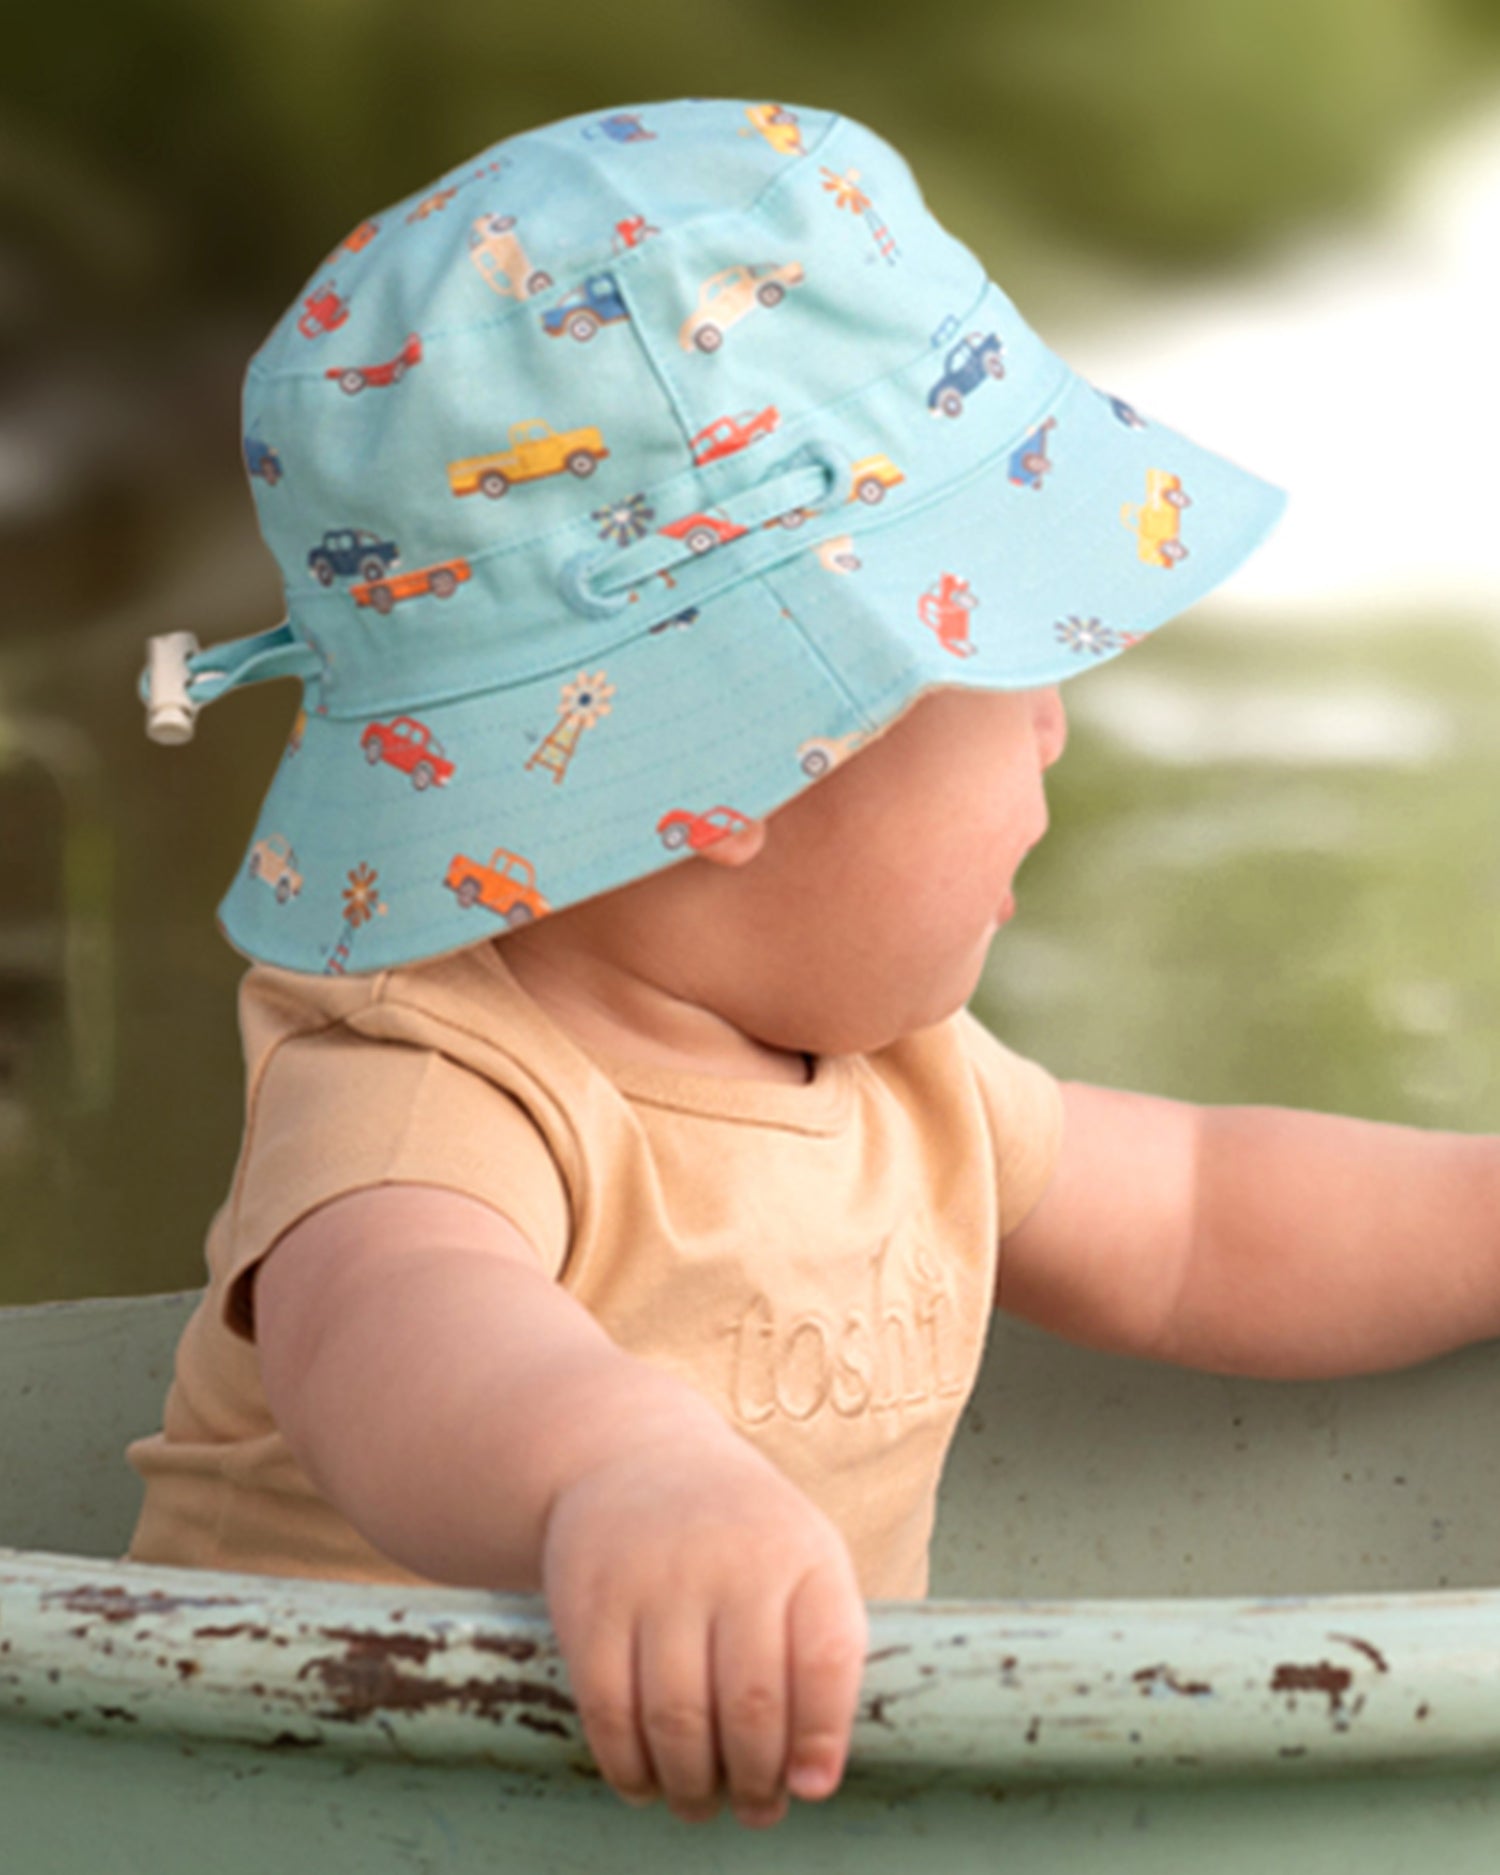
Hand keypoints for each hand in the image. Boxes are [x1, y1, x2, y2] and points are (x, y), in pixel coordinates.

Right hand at [541, 1433, 867, 1827]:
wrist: (634, 1459)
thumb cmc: (740, 1535)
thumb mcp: (802, 1560)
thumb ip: (821, 1652)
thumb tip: (811, 1780)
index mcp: (799, 1551)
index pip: (825, 1660)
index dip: (822, 1737)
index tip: (811, 1786)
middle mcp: (729, 1558)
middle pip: (751, 1704)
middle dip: (756, 1781)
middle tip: (756, 1809)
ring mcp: (655, 1577)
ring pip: (678, 1720)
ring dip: (693, 1786)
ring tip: (701, 1802)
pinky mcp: (590, 1601)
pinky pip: (609, 1710)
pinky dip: (629, 1767)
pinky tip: (645, 1782)